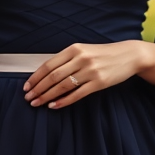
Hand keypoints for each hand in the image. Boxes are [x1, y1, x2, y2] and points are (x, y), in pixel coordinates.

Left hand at [22, 41, 146, 108]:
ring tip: (38, 103)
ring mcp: (90, 71)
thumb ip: (67, 59)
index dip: (36, 77)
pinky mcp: (99, 83)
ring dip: (48, 96)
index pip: (49, 65)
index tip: (26, 86)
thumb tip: (46, 73)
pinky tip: (55, 105)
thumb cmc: (103, 53)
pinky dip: (64, 101)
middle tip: (29, 98)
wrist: (128, 55)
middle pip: (53, 76)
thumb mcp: (83, 50)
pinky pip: (78, 94)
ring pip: (63, 86)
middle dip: (38, 88)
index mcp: (74, 49)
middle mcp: (80, 59)